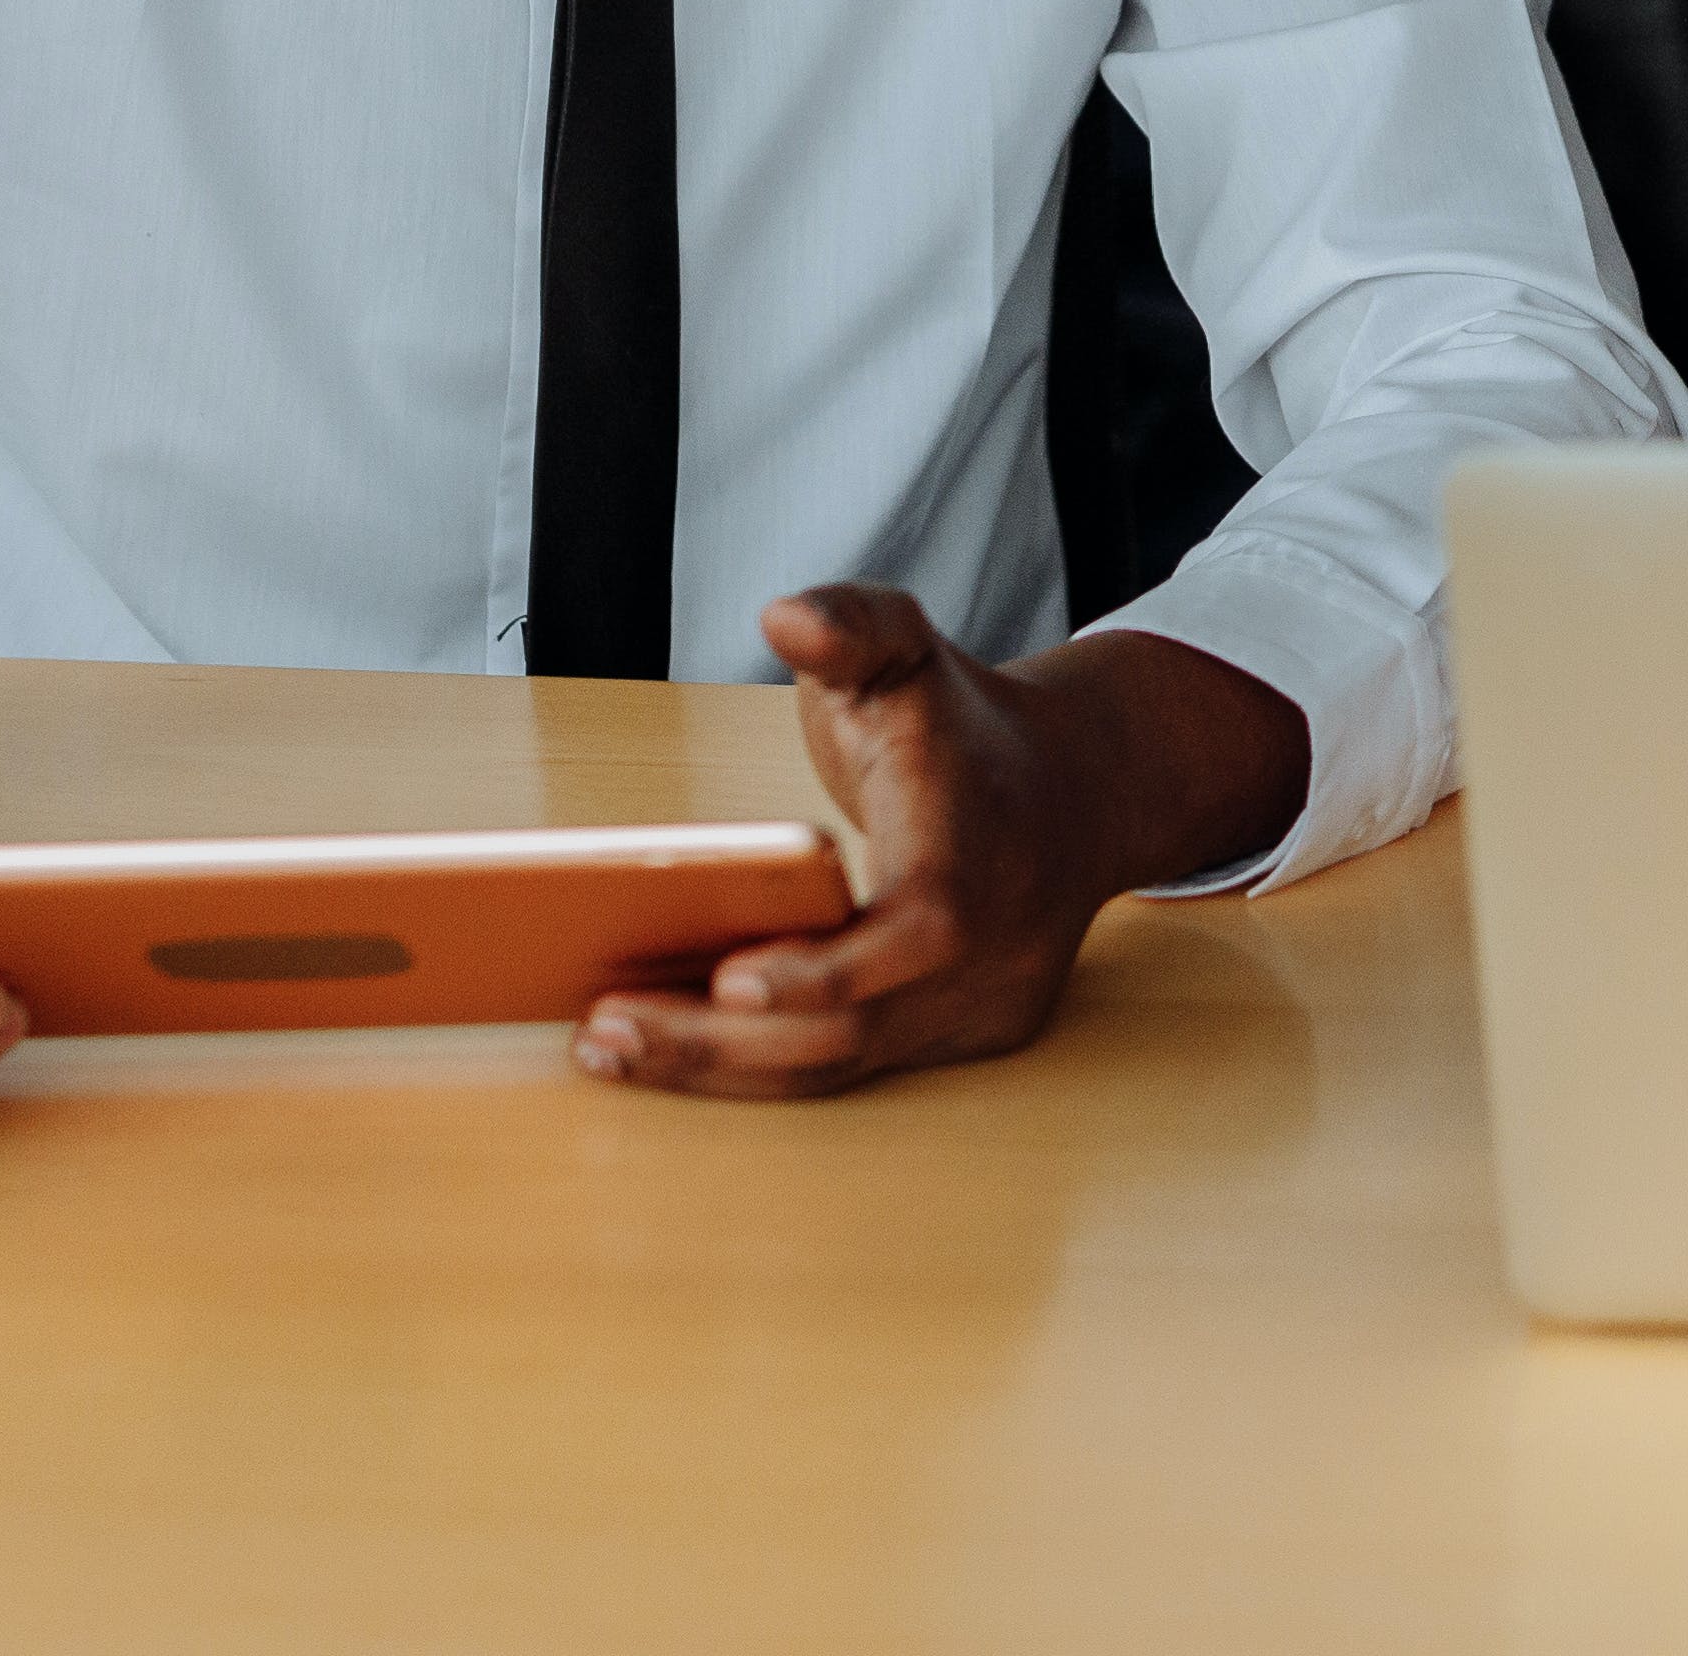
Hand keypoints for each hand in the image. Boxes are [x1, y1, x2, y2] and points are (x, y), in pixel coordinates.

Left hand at [570, 586, 1308, 1102]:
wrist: (1083, 792)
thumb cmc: (967, 727)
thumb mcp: (908, 650)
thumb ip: (850, 623)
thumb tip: (783, 615)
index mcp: (979, 848)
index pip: (918, 929)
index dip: (827, 970)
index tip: (728, 981)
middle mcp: (993, 944)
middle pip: (854, 1030)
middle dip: (721, 1043)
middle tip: (605, 1030)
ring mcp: (984, 1004)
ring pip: (844, 1069)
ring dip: (721, 1071)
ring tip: (612, 1052)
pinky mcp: (963, 1039)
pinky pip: (853, 1072)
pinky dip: (759, 1069)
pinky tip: (676, 1051)